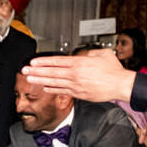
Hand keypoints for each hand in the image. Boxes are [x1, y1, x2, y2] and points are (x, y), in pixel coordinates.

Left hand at [19, 51, 133, 104]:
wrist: (121, 85)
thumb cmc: (114, 70)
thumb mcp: (102, 54)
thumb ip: (89, 53)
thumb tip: (83, 55)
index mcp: (79, 63)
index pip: (57, 61)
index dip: (43, 62)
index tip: (33, 62)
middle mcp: (75, 74)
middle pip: (52, 72)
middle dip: (36, 71)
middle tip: (25, 70)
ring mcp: (76, 85)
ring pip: (54, 82)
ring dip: (41, 80)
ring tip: (30, 79)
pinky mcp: (79, 94)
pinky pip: (63, 91)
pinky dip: (53, 89)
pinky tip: (45, 88)